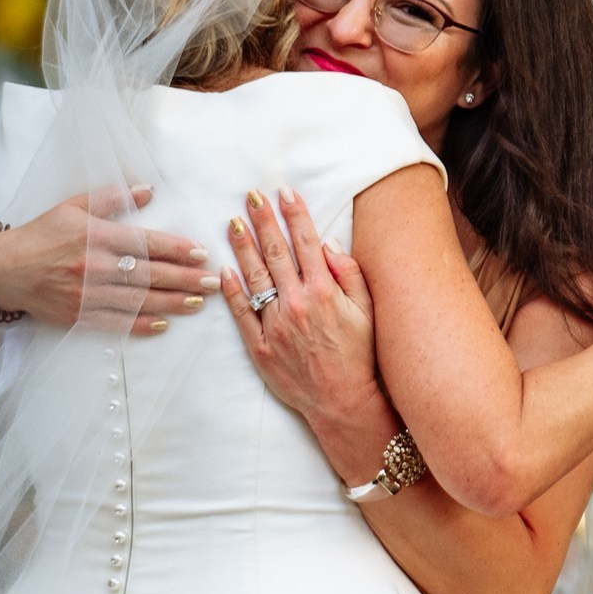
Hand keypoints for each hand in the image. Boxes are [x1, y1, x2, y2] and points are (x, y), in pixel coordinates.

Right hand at [0, 184, 217, 333]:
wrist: (2, 269)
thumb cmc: (40, 234)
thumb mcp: (73, 207)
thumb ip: (112, 199)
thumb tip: (150, 190)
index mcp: (96, 237)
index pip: (147, 243)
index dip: (177, 249)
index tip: (202, 254)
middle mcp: (95, 266)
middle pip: (149, 274)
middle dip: (185, 278)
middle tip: (212, 282)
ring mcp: (87, 293)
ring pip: (138, 300)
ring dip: (172, 303)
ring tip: (199, 303)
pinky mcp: (78, 315)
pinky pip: (116, 322)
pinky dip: (141, 324)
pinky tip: (164, 324)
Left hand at [218, 190, 386, 430]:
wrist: (342, 401)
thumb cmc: (360, 355)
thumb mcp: (368, 311)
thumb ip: (349, 274)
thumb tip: (327, 244)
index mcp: (324, 292)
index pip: (306, 243)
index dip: (294, 214)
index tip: (284, 192)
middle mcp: (297, 304)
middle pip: (276, 253)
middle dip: (263, 220)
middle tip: (251, 195)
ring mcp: (276, 325)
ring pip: (254, 277)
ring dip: (243, 246)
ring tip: (234, 222)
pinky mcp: (260, 346)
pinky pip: (242, 313)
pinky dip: (232, 290)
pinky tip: (225, 269)